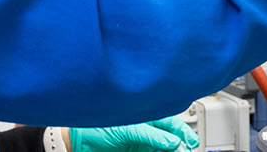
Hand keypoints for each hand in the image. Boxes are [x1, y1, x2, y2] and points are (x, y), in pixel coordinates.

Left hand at [69, 116, 200, 151]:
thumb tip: (173, 141)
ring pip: (163, 149)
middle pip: (170, 139)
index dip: (183, 132)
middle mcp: (145, 131)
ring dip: (172, 151)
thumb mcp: (126, 129)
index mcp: (145, 117)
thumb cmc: (94, 127)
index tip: (191, 142)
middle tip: (187, 151)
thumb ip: (150, 135)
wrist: (75, 143)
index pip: (170, 123)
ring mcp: (140, 145)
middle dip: (180, 145)